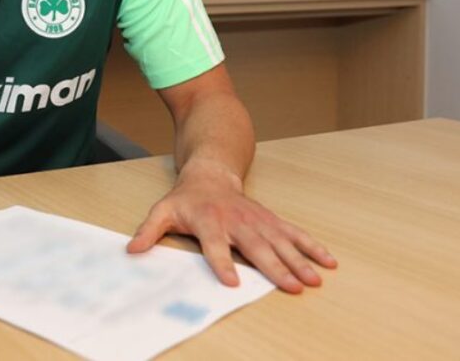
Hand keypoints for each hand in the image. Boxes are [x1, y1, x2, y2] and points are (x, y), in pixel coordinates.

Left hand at [125, 162, 336, 292]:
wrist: (210, 172)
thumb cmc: (185, 198)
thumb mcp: (162, 211)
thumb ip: (148, 231)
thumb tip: (132, 251)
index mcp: (208, 221)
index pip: (215, 245)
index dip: (222, 262)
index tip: (232, 282)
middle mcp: (236, 221)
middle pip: (256, 246)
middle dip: (275, 267)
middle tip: (293, 287)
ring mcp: (257, 220)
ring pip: (280, 241)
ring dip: (299, 260)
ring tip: (314, 279)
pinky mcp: (270, 219)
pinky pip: (294, 233)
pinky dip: (312, 246)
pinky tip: (328, 261)